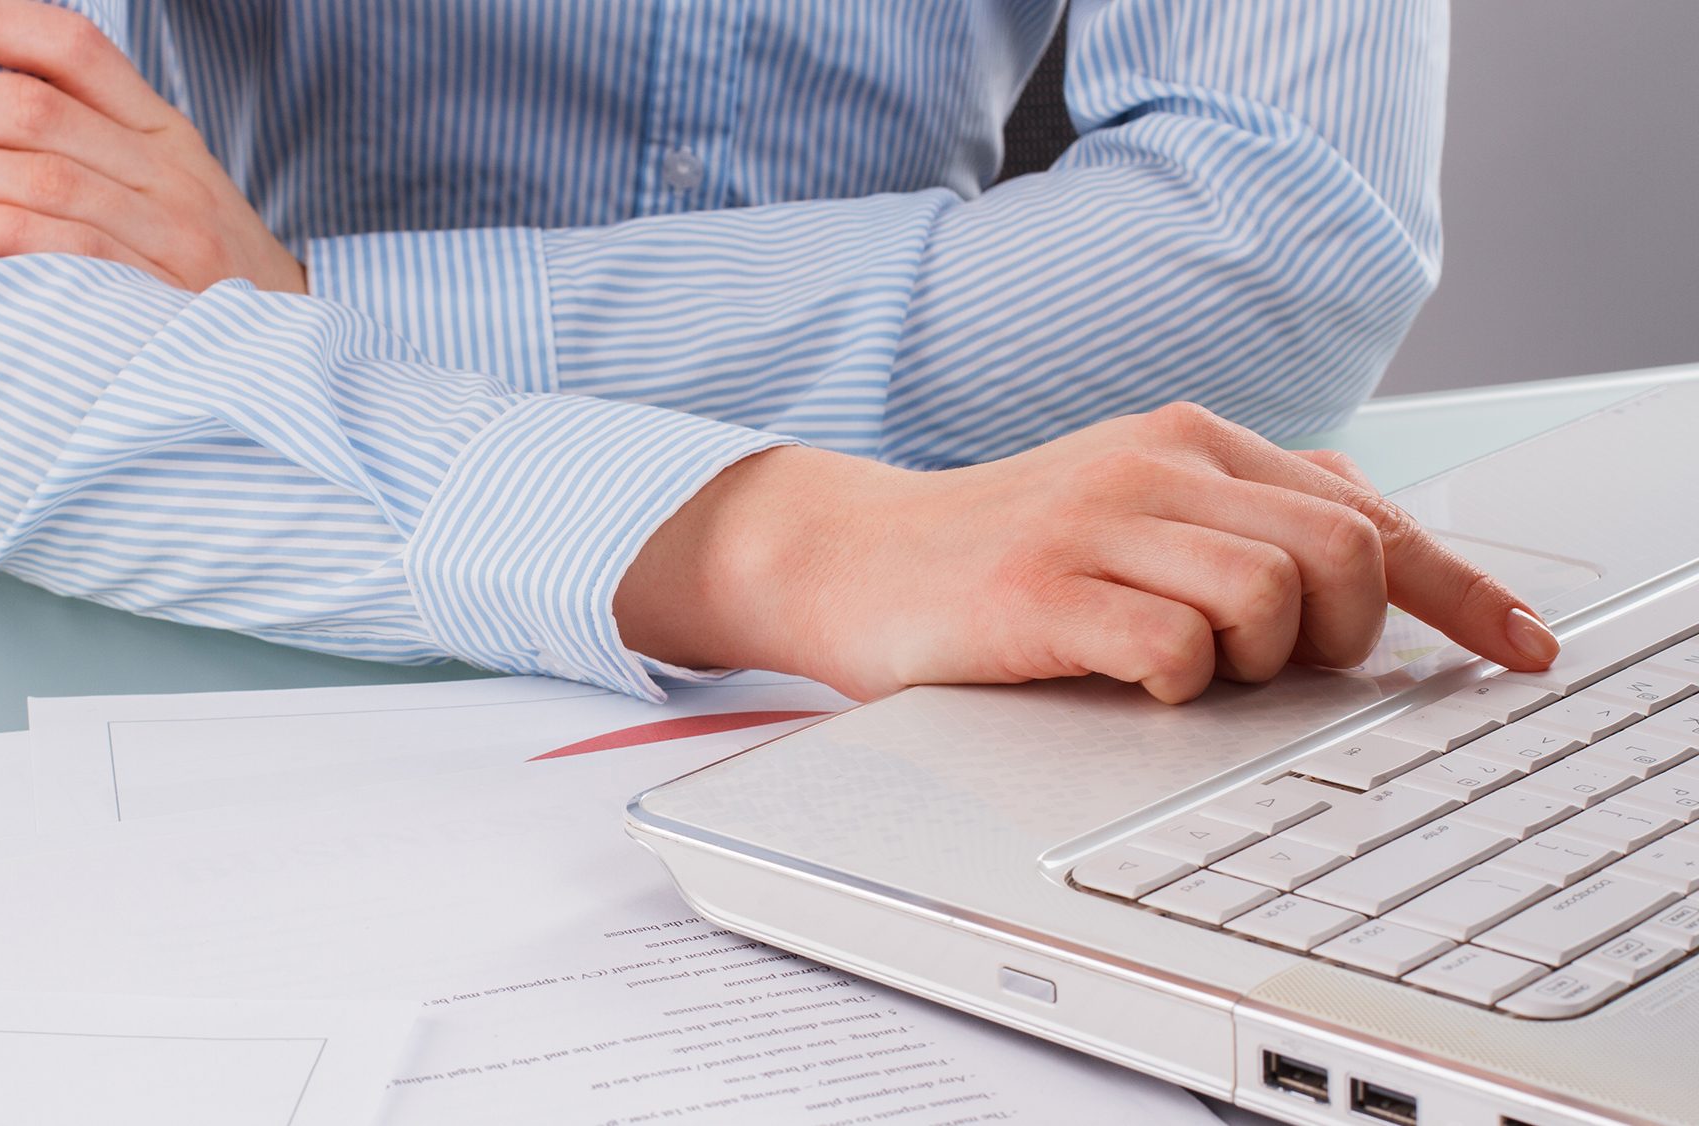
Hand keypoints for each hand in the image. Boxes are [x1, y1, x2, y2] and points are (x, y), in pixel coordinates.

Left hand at [0, 0, 305, 294]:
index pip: (70, 47)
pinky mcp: (170, 295)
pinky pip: (80, 250)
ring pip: (47, 173)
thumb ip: (83, 146)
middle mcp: (170, 169)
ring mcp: (174, 231)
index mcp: (160, 129)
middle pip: (36, 109)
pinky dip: (9, 233)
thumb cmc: (199, 270)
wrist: (291, 354)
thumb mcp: (159, 188)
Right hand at [616, 402, 1560, 701]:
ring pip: (1271, 601)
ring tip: (1185, 670)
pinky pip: (1174, 652)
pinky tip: (1126, 678)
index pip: (1371, 513)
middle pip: (1343, 554)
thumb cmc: (999, 552)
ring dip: (1253, 665)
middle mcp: (1155, 465)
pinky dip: (1176, 686)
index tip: (1520, 650)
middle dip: (1342, 638)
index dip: (1465, 592)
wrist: (847, 555)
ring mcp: (1095, 524)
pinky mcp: (1040, 593)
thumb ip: (1242, 519)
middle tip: (1277, 669)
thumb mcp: (1133, 509)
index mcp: (1192, 443)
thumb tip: (1374, 564)